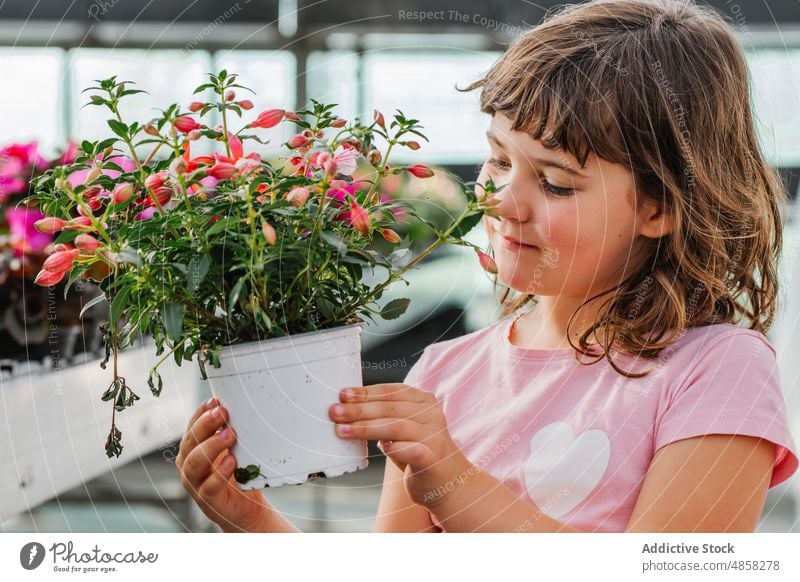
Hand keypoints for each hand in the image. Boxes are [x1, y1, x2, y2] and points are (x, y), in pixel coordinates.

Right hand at [176, 397, 271, 531]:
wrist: (246, 507)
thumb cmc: (238, 473)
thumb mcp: (234, 448)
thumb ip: (231, 431)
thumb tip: (242, 404)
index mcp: (193, 449)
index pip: (192, 427)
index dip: (201, 413)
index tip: (216, 400)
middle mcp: (189, 464)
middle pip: (191, 442)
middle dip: (206, 424)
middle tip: (223, 412)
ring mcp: (196, 484)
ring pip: (195, 463)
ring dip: (212, 446)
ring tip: (230, 434)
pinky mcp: (208, 501)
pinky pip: (209, 486)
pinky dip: (220, 473)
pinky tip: (231, 461)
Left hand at [328, 384, 470, 507]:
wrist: (446, 481)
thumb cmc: (416, 450)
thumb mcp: (402, 427)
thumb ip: (384, 415)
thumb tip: (347, 407)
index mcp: (423, 400)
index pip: (391, 391)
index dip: (365, 392)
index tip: (343, 395)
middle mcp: (432, 414)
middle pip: (390, 407)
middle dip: (359, 410)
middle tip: (335, 412)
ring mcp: (434, 436)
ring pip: (396, 427)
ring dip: (366, 428)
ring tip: (342, 430)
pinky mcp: (434, 458)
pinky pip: (411, 450)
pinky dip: (394, 448)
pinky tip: (380, 448)